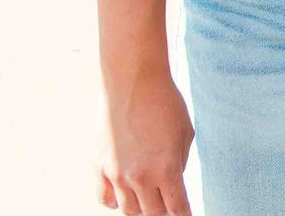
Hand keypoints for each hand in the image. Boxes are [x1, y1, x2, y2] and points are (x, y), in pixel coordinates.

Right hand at [99, 72, 193, 214]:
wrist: (133, 81)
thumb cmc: (165, 103)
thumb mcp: (185, 133)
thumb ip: (179, 163)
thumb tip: (172, 181)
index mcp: (166, 168)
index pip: (177, 207)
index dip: (184, 215)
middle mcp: (140, 176)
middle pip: (152, 213)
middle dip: (163, 212)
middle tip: (169, 205)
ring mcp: (116, 174)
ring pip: (128, 210)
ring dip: (140, 209)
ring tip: (149, 201)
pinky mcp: (99, 166)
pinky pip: (103, 198)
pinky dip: (114, 203)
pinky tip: (123, 197)